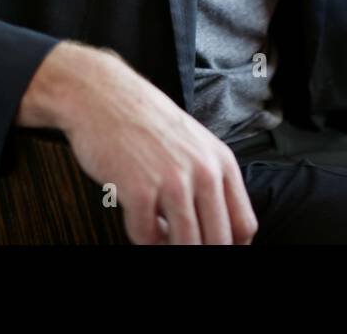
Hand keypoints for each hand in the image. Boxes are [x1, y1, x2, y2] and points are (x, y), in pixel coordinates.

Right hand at [21, 43, 257, 244]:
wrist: (103, 95)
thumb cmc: (144, 120)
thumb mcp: (194, 143)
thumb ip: (210, 180)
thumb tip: (218, 228)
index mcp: (221, 162)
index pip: (243, 225)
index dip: (231, 246)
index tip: (214, 247)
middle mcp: (203, 172)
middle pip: (218, 242)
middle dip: (200, 251)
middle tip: (179, 243)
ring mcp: (173, 181)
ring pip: (186, 245)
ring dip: (169, 247)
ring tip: (158, 234)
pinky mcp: (140, 189)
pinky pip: (146, 237)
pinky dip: (142, 237)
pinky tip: (139, 220)